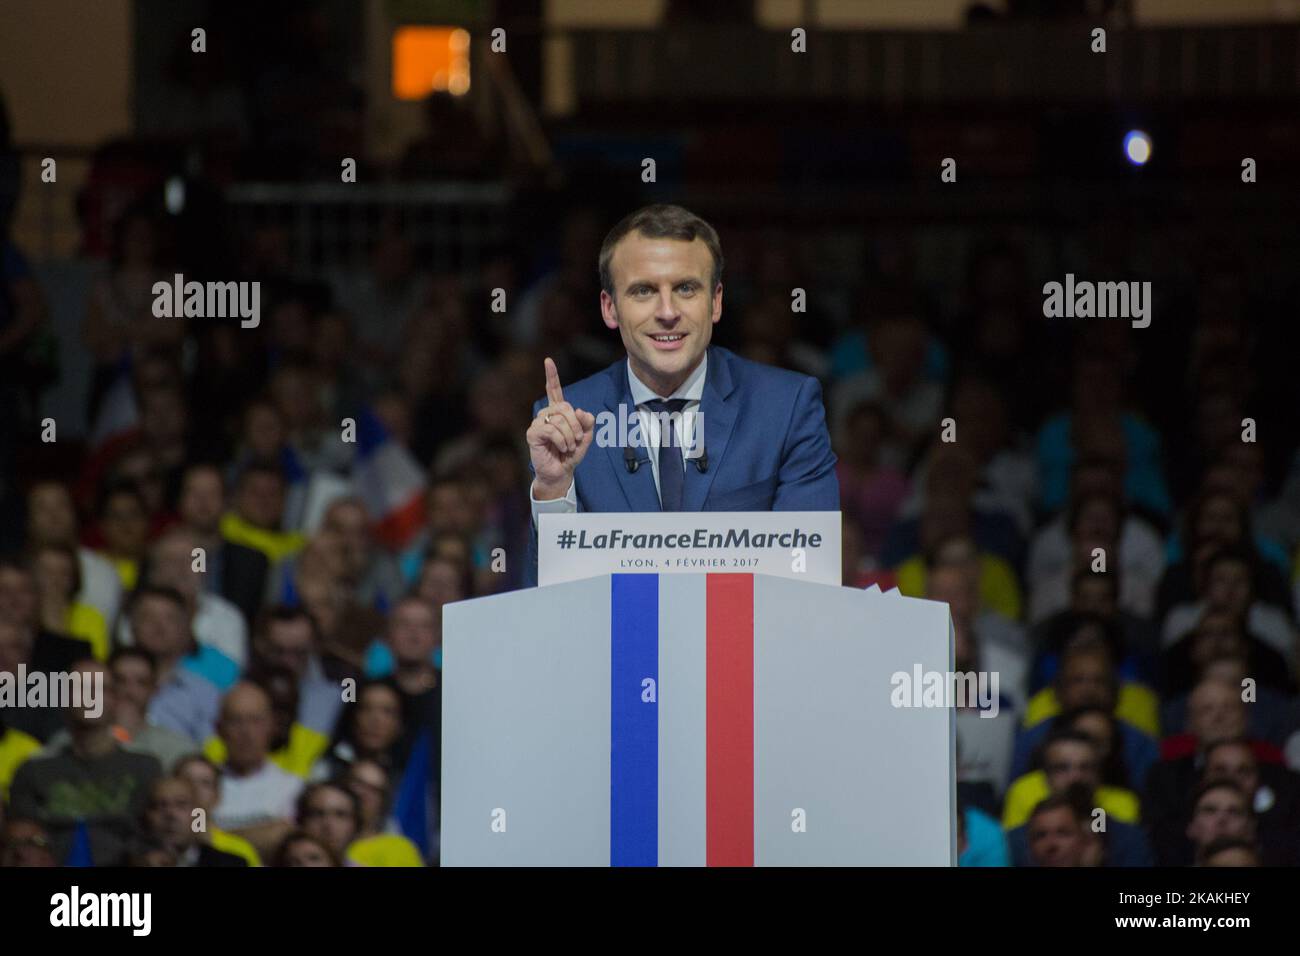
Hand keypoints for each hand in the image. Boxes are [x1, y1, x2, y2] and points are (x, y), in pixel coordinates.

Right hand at [527, 357, 595, 498]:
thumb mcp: (585, 437)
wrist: (561, 472)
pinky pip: (551, 430)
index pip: (553, 390)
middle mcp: (546, 414)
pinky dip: (561, 440)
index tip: (548, 360)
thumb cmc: (571, 454)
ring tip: (568, 446)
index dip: (551, 375)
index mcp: (558, 412)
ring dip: (569, 435)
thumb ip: (587, 423)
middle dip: (576, 424)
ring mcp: (538, 423)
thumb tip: (580, 411)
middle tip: (577, 439)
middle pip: (565, 407)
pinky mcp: (533, 433)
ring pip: (559, 419)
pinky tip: (561, 448)